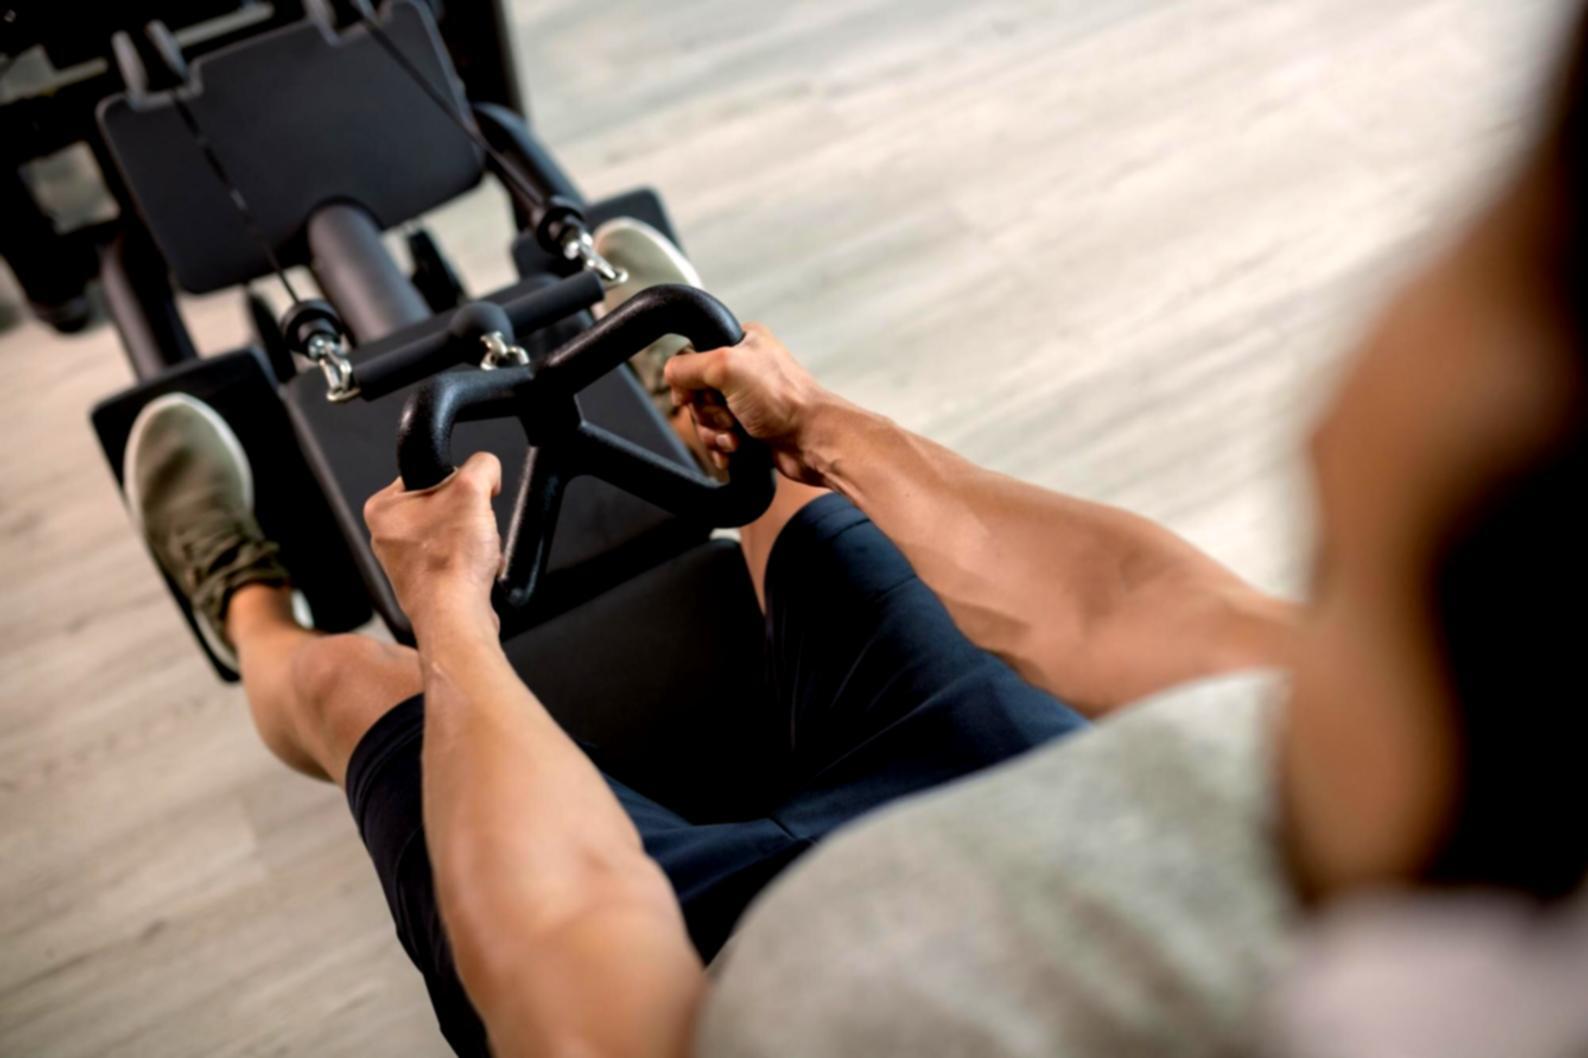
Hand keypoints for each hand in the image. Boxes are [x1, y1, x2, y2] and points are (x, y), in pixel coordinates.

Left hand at [363, 452, 502, 632]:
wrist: (456, 616)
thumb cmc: (449, 565)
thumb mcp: (472, 491)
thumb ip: (481, 465)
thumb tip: (487, 467)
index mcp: (382, 508)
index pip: (429, 473)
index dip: (458, 482)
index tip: (467, 498)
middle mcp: (387, 536)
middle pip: (445, 505)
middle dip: (468, 516)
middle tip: (472, 529)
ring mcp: (404, 562)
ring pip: (453, 533)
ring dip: (473, 540)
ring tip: (474, 553)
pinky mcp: (424, 584)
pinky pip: (456, 560)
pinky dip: (471, 564)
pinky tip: (474, 571)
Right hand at [664, 322, 833, 485]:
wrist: (814, 441)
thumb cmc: (783, 401)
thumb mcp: (726, 367)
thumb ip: (687, 366)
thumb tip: (671, 376)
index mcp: (742, 342)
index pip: (692, 357)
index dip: (687, 382)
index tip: (691, 397)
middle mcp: (745, 369)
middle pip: (696, 393)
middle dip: (706, 413)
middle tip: (729, 416)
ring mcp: (748, 401)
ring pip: (706, 419)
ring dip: (715, 433)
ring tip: (736, 438)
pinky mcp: (751, 429)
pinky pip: (719, 440)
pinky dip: (722, 449)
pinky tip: (736, 452)